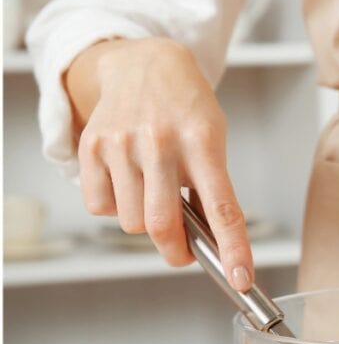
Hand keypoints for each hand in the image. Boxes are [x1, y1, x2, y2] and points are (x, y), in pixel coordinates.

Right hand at [67, 37, 253, 289]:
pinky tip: (127, 179)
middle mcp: (160, 142)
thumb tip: (212, 243)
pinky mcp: (92, 146)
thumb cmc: (186, 109)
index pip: (222, 207)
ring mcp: (122, 143)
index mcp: (203, 141)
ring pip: (131, 222)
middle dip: (176, 250)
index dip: (232, 249)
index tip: (241, 279)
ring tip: (153, 191)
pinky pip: (100, 207)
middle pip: (163, 226)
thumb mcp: (213, 140)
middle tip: (184, 250)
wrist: (146, 64)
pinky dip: (115, 206)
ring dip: (145, 221)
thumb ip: (210, 188)